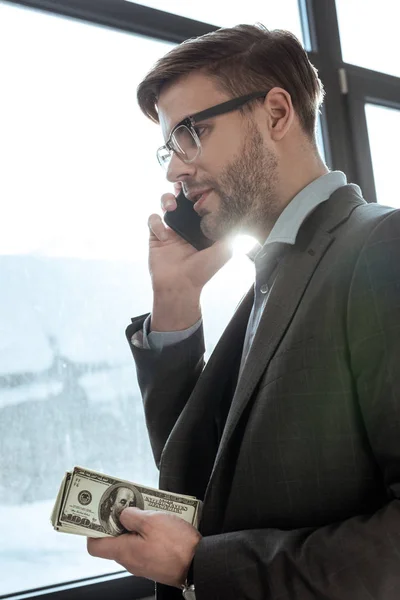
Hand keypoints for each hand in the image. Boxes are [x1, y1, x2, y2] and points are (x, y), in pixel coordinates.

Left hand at [87, 508, 201, 587]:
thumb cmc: (177, 545)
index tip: (98, 514)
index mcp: (124, 551)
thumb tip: (122, 514)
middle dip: (117, 521)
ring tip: (145, 511)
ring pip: (130, 542)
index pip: (95, 546)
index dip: (93, 529)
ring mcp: (143, 563)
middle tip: (126, 506)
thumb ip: (132, 516)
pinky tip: (157, 523)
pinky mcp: (155, 563)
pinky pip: (144, 546)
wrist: (199, 564)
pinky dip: (146, 534)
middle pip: (114, 541)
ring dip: (134, 526)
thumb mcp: (152, 521)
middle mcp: (130, 561)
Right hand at [148, 183, 231, 293]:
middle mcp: (186, 226)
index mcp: (201, 227)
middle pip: (181, 198)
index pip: (200, 203)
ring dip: (166, 199)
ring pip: (165, 203)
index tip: (201, 186)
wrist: (179, 286)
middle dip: (180, 189)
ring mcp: (170, 230)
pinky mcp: (156, 236)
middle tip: (182, 188)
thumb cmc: (202, 272)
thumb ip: (231, 235)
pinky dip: (156, 222)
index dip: (199, 193)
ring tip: (171, 206)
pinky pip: (153, 219)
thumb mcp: (224, 252)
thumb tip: (241, 218)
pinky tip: (164, 234)